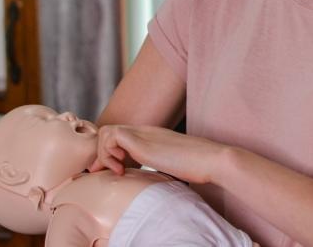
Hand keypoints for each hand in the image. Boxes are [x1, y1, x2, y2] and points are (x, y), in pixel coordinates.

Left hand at [89, 124, 221, 184]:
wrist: (210, 160)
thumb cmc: (197, 167)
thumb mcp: (173, 166)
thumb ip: (161, 167)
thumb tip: (153, 182)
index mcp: (153, 137)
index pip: (121, 135)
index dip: (110, 152)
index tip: (114, 171)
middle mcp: (146, 132)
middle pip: (110, 131)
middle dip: (102, 153)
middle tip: (109, 172)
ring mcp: (144, 134)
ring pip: (107, 131)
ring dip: (104, 153)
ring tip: (117, 170)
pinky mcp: (142, 142)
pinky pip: (112, 136)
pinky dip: (109, 154)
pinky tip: (122, 169)